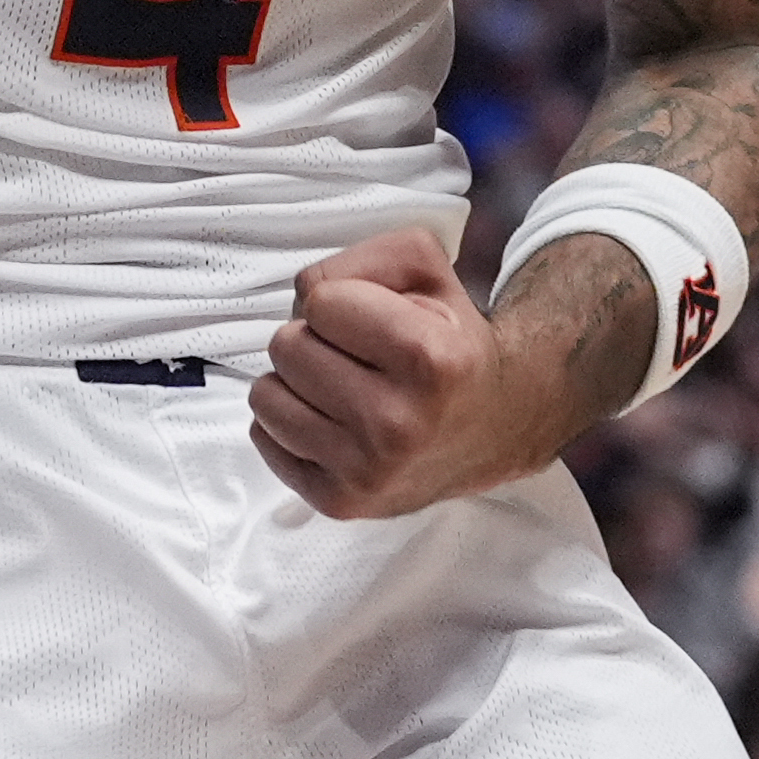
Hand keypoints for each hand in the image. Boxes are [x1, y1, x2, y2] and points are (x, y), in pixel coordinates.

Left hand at [250, 226, 564, 520]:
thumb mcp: (428, 270)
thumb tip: (304, 296)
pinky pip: (263, 438)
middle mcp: (399, 422)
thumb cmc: (452, 342)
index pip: (320, 301)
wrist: (495, 424)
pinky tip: (334, 422)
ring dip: (298, 382)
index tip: (376, 321)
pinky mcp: (340, 502)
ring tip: (345, 388)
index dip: (344, 301)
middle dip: (316, 339)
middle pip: (286, 346)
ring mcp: (367, 470)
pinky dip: (290, 422)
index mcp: (429, 358)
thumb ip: (366, 256)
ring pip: (265, 395)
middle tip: (359, 357)